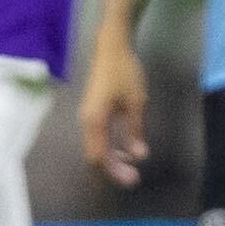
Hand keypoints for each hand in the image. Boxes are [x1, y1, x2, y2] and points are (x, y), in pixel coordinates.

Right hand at [81, 39, 152, 186]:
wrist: (111, 47)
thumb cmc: (124, 72)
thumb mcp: (135, 102)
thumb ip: (135, 130)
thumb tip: (138, 155)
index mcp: (94, 121)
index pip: (99, 156)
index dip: (115, 171)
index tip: (133, 178)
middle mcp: (86, 121)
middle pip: (95, 155)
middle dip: (113, 169)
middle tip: (134, 177)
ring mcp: (87, 116)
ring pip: (96, 147)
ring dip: (112, 159)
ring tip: (131, 165)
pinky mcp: (92, 112)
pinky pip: (98, 137)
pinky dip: (110, 147)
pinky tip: (124, 149)